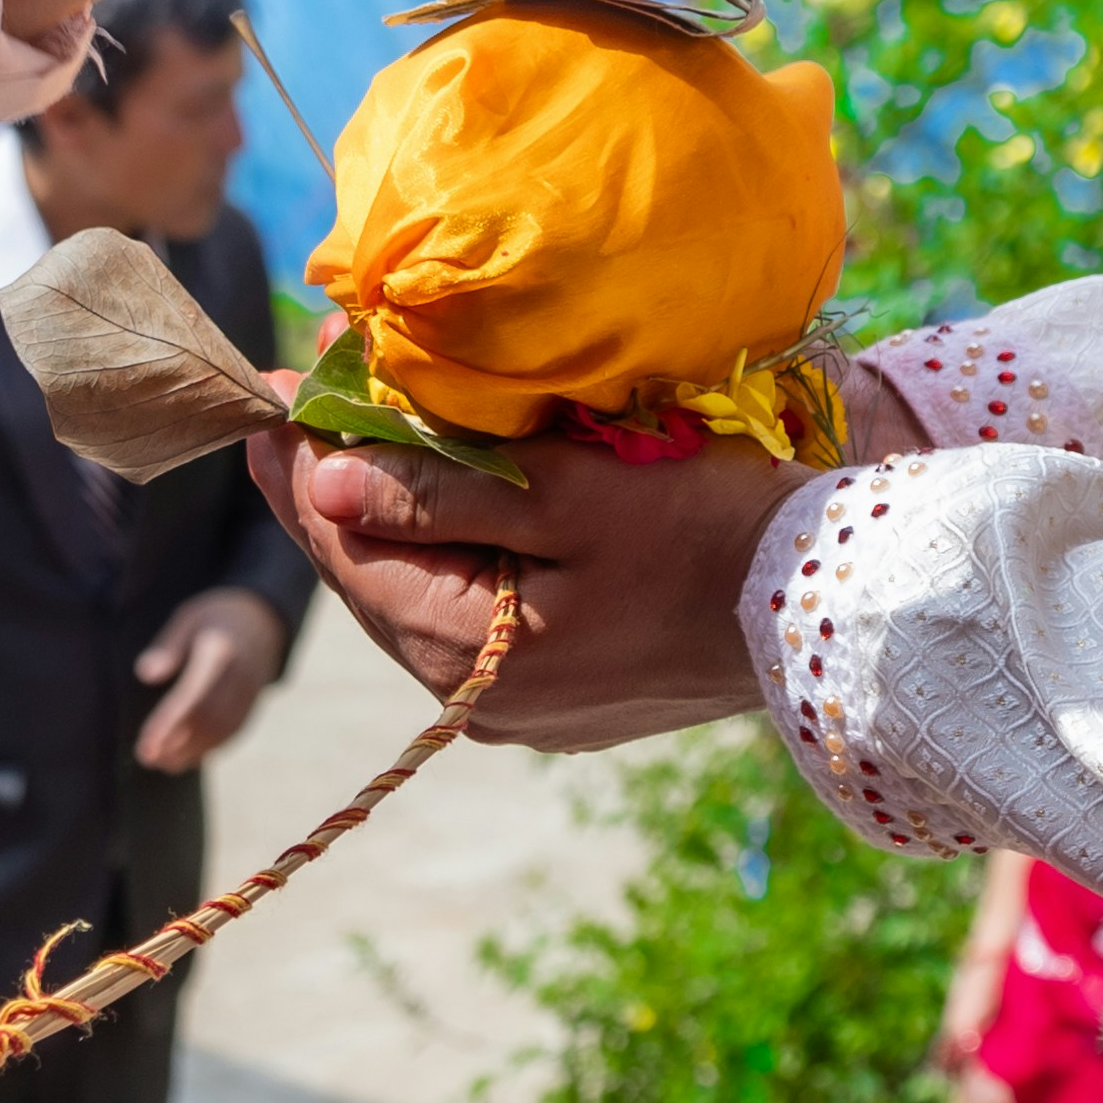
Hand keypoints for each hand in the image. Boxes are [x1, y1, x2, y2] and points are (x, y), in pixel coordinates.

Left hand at [131, 587, 286, 772]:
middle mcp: (241, 676)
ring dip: (191, 752)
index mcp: (221, 651)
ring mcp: (251, 694)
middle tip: (147, 758)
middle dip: (177, 743)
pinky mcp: (253, 706)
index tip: (146, 744)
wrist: (264, 622)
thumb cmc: (216, 618)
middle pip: (208, 718)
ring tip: (161, 764)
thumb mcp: (189, 618)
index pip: (193, 694)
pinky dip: (209, 749)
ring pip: (221, 731)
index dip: (169, 722)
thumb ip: (168, 646)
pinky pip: (232, 733)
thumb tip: (144, 674)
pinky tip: (186, 759)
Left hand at [242, 426, 811, 750]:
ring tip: (361, 441)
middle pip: (371, 587)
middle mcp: (481, 704)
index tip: (271, 393)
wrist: (832, 609)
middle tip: (303, 403)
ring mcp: (527, 709)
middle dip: (334, 493)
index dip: (299, 472)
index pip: (344, 556)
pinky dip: (450, 558)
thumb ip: (438, 496)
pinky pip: (474, 622)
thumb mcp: (570, 496)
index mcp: (472, 657)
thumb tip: (321, 485)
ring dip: (390, 525)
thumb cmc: (708, 531)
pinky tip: (446, 506)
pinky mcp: (569, 697)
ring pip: (419, 605)